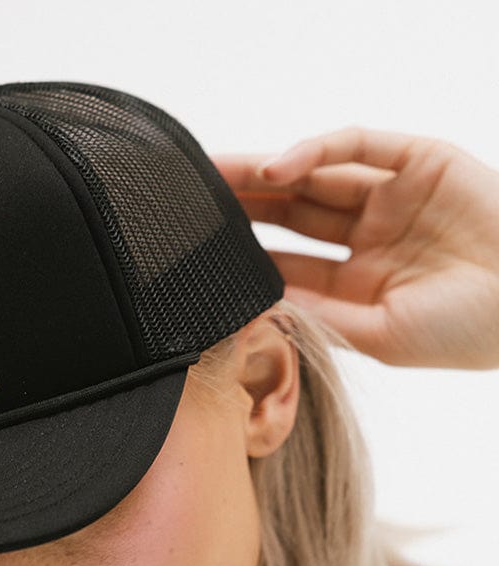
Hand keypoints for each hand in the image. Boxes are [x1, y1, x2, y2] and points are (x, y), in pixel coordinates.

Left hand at [212, 127, 498, 368]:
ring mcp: (392, 197)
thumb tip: (252, 303)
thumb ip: (317, 316)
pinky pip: (357, 146)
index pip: (285, 260)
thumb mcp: (375, 336)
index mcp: (355, 282)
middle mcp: (368, 236)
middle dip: (240, 206)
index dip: (241, 254)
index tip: (193, 255)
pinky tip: (277, 165)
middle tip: (186, 202)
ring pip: (313, 175)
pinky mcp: (418, 160)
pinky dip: (315, 149)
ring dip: (263, 173)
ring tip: (215, 176)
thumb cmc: (462, 333)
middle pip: (289, 212)